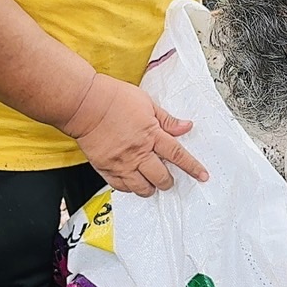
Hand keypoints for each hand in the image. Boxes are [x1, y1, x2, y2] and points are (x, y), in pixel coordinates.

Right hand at [65, 73, 207, 196]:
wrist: (84, 104)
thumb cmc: (113, 98)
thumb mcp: (146, 103)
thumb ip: (166, 119)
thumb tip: (186, 126)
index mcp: (151, 135)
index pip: (178, 155)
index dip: (192, 167)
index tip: (202, 175)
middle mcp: (138, 152)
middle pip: (161, 177)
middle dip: (168, 181)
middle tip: (168, 179)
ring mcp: (121, 163)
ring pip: (142, 187)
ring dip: (150, 188)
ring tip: (151, 183)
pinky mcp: (105, 168)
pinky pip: (121, 187)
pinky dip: (129, 187)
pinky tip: (132, 182)